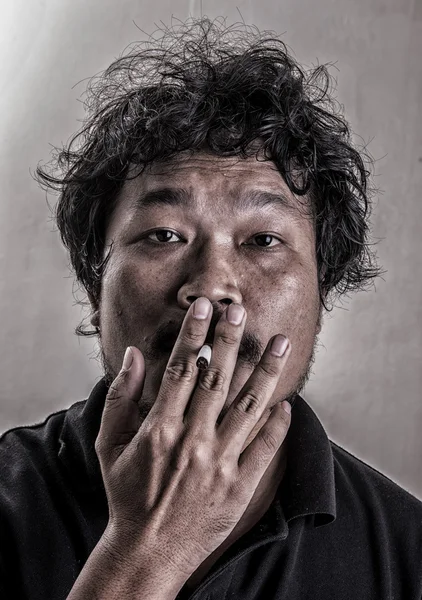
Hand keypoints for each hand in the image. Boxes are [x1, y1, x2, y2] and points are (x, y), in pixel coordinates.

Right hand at [95, 298, 291, 578]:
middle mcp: (192, 441)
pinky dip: (278, 424)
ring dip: (266, 372)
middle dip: (229, 340)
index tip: (204, 307)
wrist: (148, 551)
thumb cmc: (126, 494)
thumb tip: (132, 356)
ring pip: (248, 407)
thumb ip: (120, 397)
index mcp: (159, 428)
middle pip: (216, 379)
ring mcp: (219, 463)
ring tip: (281, 343)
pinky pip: (264, 448)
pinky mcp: (239, 485)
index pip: (180, 369)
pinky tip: (287, 402)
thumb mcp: (109, 445)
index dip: (194, 334)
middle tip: (240, 310)